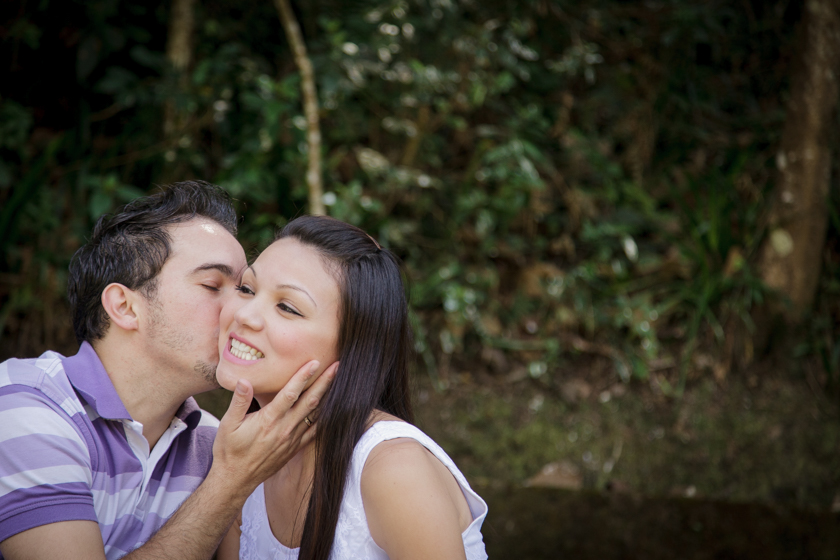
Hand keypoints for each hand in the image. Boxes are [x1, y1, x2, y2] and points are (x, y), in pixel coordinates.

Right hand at [209, 359, 337, 497]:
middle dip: (324, 382)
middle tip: (337, 365)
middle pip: (310, 401)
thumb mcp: (227, 425)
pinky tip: (332, 408)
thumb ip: (239, 401)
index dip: (303, 376)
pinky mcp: (294, 448)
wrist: (235, 480)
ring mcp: (292, 439)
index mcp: (268, 420)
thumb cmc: (229, 450)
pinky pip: (314, 431)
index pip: (290, 394)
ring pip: (315, 415)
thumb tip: (245, 380)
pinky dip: (324, 418)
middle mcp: (284, 429)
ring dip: (327, 397)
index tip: (315, 362)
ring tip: (338, 382)